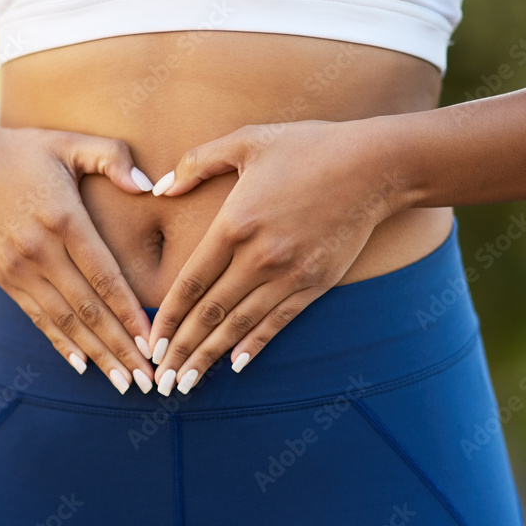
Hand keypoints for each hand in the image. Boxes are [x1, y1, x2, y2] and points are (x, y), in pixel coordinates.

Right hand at [0, 124, 156, 393]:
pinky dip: (61, 343)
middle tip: (149, 380)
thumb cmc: (25, 152)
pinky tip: (82, 365)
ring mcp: (17, 267)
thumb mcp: (69, 143)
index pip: (104, 275)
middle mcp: (39, 249)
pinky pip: (37, 318)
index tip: (152, 341)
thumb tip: (147, 186)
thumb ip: (112, 157)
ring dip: (96, 355)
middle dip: (120, 348)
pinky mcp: (2, 278)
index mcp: (62, 218)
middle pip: (88, 308)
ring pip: (64, 321)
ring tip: (124, 383)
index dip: (129, 312)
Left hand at [146, 119, 400, 394]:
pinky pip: (278, 323)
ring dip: (210, 358)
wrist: (374, 167)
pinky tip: (235, 365)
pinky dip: (254, 346)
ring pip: (240, 325)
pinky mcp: (316, 284)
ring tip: (186, 385)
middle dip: (181, 351)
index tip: (150, 344)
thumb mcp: (246, 141)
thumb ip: (197, 162)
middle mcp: (259, 256)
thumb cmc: (308, 146)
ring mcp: (289, 274)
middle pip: (210, 314)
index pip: (190, 282)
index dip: (167, 318)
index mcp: (235, 223)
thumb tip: (160, 188)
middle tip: (159, 381)